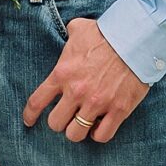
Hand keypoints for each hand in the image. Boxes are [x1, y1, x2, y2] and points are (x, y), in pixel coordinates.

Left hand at [23, 16, 147, 144]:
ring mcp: (97, 103)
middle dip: (59, 122)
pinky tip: (100, 126)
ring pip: (76, 134)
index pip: (37, 102)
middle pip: (55, 123)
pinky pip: (102, 135)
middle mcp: (76, 92)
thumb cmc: (107, 33)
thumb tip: (69, 33)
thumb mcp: (79, 29)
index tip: (29, 121)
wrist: (137, 39)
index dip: (30, 115)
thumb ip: (69, 36)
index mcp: (62, 74)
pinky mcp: (118, 110)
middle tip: (67, 116)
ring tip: (83, 123)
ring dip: (78, 130)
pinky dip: (99, 134)